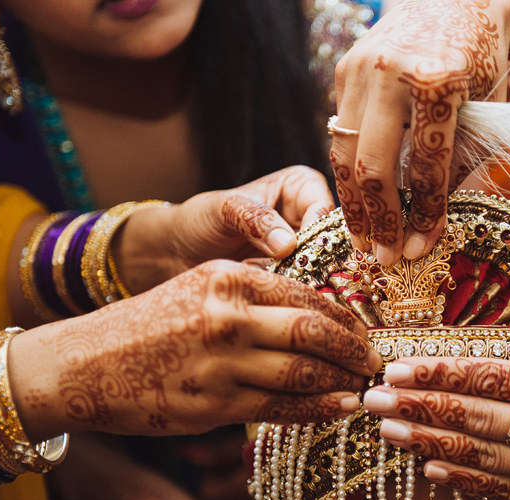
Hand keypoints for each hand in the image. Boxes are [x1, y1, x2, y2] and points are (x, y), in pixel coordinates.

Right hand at [12, 260, 380, 439]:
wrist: (84, 363)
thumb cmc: (151, 326)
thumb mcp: (202, 289)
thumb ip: (257, 298)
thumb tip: (322, 318)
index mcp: (229, 276)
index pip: (310, 296)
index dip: (349, 319)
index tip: (368, 333)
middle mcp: (227, 315)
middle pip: (316, 332)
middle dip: (356, 351)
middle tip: (376, 363)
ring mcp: (221, 362)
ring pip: (304, 372)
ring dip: (343, 382)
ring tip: (364, 388)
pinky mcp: (212, 404)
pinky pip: (281, 407)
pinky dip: (318, 409)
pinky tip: (340, 408)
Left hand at [115, 166, 335, 294]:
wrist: (177, 254)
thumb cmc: (198, 221)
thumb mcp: (223, 210)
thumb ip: (256, 220)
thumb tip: (289, 244)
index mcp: (301, 186)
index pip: (326, 210)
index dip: (320, 234)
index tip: (303, 257)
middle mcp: (310, 215)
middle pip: (332, 243)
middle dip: (317, 264)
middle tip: (299, 282)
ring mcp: (306, 249)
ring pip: (325, 268)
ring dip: (308, 284)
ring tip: (286, 293)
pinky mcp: (297, 277)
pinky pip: (310, 288)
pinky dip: (299, 297)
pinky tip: (284, 303)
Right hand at [330, 0, 509, 265]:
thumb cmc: (480, 58)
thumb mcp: (484, 110)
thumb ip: (459, 162)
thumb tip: (433, 224)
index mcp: (438, 79)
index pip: (427, 166)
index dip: (424, 214)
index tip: (421, 249)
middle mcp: (392, 71)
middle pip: (374, 165)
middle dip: (381, 220)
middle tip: (385, 259)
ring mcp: (360, 68)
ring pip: (346, 153)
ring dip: (355, 204)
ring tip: (363, 241)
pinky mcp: (342, 70)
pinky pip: (341, 133)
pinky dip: (349, 172)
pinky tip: (358, 204)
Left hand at [364, 354, 509, 499]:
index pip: (496, 378)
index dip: (441, 374)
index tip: (399, 369)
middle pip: (478, 419)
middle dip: (419, 408)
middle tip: (372, 400)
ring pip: (482, 459)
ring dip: (429, 445)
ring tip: (389, 432)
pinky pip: (503, 494)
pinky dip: (464, 480)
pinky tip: (430, 468)